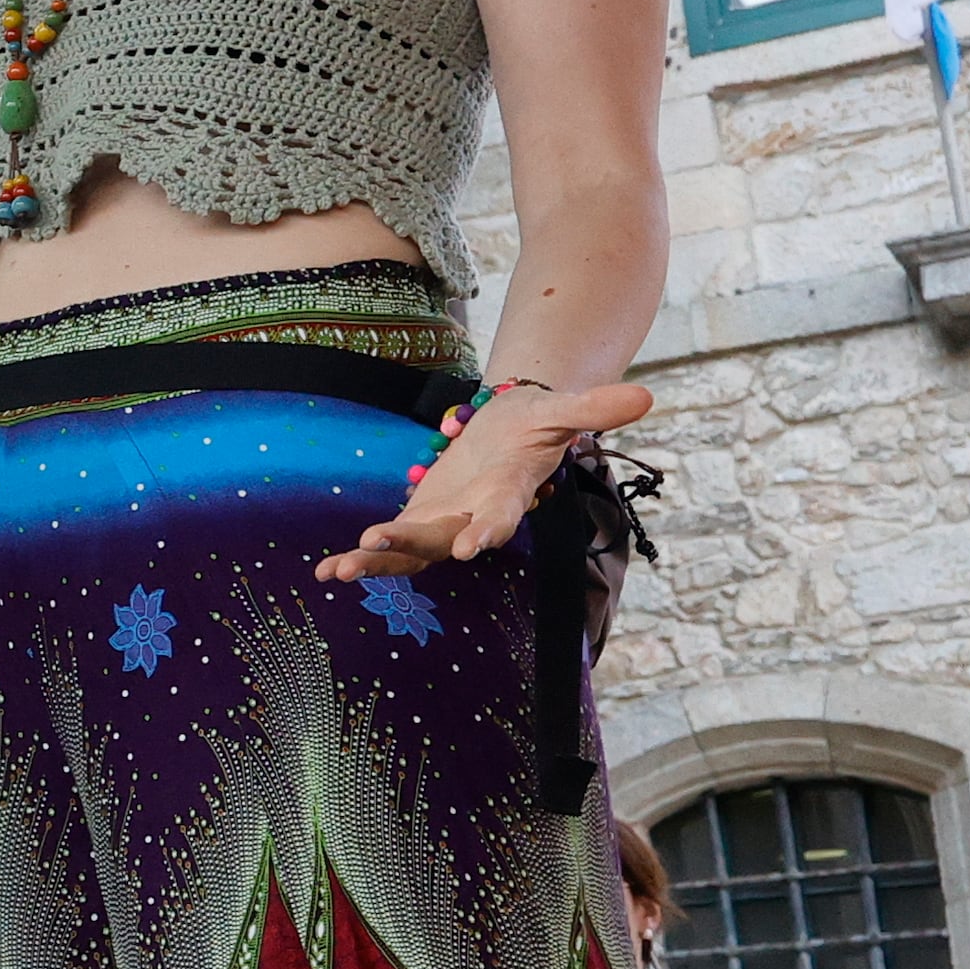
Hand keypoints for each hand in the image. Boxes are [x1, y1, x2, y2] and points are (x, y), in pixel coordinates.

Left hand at [316, 380, 653, 582]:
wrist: (512, 427)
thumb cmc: (538, 419)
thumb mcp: (561, 409)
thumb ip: (594, 408)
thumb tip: (646, 396)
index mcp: (508, 492)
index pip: (502, 514)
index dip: (489, 529)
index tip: (475, 545)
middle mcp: (475, 516)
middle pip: (443, 540)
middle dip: (410, 546)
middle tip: (372, 548)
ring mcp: (446, 524)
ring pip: (411, 552)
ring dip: (376, 561)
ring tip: (337, 569)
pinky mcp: (422, 522)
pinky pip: (390, 548)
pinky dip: (361, 558)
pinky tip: (324, 572)